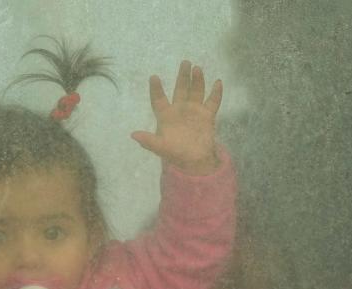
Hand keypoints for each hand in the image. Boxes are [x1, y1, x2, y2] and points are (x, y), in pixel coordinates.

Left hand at [131, 60, 222, 175]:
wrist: (195, 161)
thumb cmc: (176, 154)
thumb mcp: (160, 148)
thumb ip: (148, 141)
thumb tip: (133, 135)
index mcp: (166, 116)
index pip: (159, 99)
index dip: (156, 89)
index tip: (154, 77)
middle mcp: (180, 110)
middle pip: (180, 89)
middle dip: (182, 76)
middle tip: (185, 62)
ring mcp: (194, 111)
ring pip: (196, 92)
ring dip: (197, 81)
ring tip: (197, 68)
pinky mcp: (207, 116)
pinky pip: (212, 102)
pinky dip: (216, 93)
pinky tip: (218, 82)